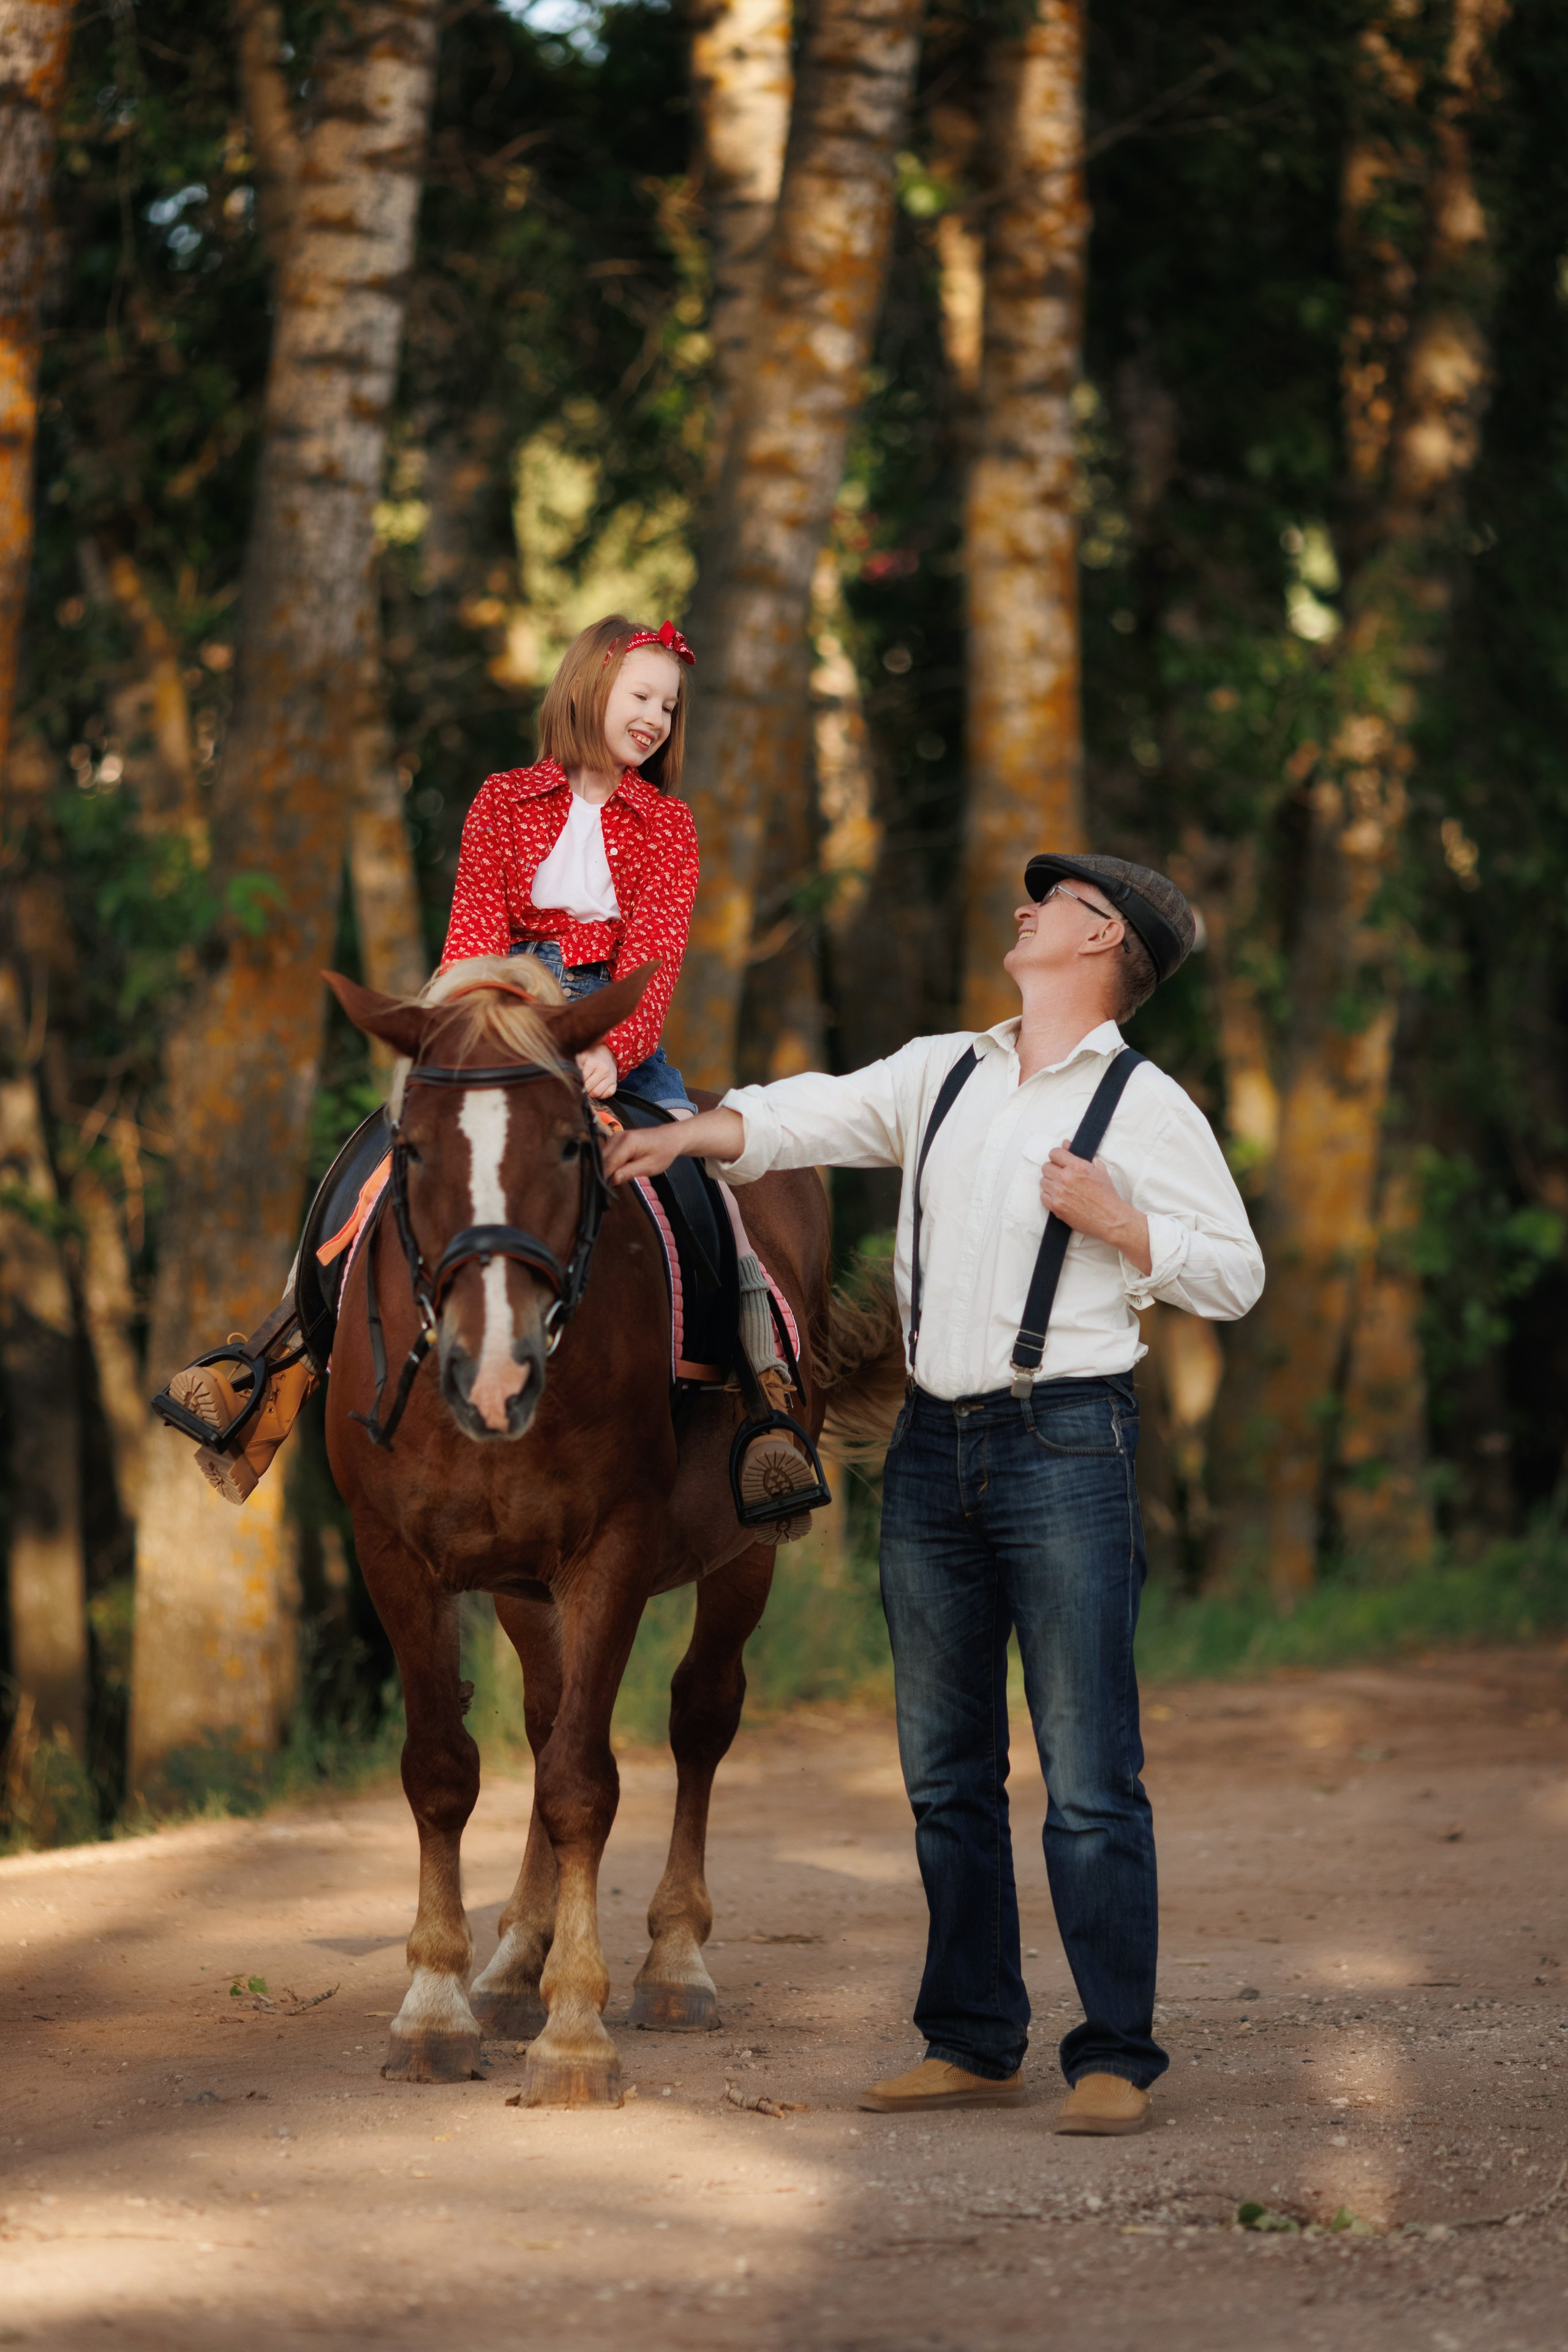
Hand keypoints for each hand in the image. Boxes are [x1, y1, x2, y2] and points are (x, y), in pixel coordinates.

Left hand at [576, 1043, 618, 1099]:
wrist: (606, 1053)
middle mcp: (604, 1071)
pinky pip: (607, 1094)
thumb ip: (575, 1065)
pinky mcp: (615, 1083)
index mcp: (593, 1063)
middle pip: (589, 1088)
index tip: (577, 1080)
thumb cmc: (591, 1056)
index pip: (583, 1080)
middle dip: (584, 1088)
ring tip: (589, 1087)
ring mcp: (611, 1077)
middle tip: (582, 1084)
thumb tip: (570, 1077)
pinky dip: (601, 1094)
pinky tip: (597, 1088)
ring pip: (597, 1093)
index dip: (578, 1082)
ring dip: (591, 1093)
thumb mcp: (581, 1056)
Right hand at [602, 1105, 745, 1186]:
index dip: (604, 1178)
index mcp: (627, 1142)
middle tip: (605, 1192)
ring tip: (610, 1185)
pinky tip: (614, 1175)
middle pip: (602, 1160)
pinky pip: (606, 1155)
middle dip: (602, 1175)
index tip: (602, 1192)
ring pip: (602, 1158)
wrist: (670, 1137)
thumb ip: (630, 1172)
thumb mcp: (650, 1167)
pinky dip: (608, 1165)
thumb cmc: (663, 1152)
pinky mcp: (615, 1140)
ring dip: (604, 1171)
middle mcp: (618, 1137)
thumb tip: (612, 1180)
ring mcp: (615, 1137)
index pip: (608, 1163)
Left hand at [1039, 1148, 1151, 1276]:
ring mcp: (1059, 1193)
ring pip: (1043, 1182)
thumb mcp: (1098, 1170)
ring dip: (1050, 1184)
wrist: (1110, 1218)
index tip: (1060, 1162)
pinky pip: (1043, 1196)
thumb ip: (1079, 1156)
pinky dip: (1049, 1197)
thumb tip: (1065, 1143)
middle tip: (1062, 1176)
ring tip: (1062, 1189)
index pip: (1054, 1153)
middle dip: (1053, 1170)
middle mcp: (1066, 1177)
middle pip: (1046, 1167)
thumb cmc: (1107, 1195)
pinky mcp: (1056, 1207)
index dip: (1057, 1157)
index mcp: (1077, 1166)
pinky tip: (1060, 1198)